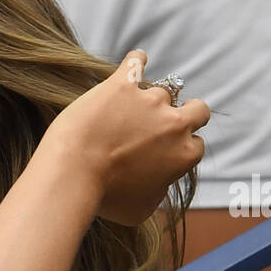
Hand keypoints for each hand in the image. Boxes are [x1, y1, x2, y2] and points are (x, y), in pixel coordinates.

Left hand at [40, 50, 209, 226]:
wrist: (73, 173)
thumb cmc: (104, 198)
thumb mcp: (141, 209)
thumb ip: (159, 190)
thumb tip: (159, 184)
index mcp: (184, 155)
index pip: (196, 145)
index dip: (182, 147)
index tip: (166, 151)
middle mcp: (174, 124)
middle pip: (198, 108)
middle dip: (185, 114)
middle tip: (164, 122)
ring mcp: (149, 100)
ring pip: (161, 91)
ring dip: (148, 100)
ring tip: (125, 110)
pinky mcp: (122, 83)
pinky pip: (137, 61)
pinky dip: (136, 61)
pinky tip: (134, 62)